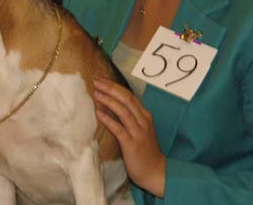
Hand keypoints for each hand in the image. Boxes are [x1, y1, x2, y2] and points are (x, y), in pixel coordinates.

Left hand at [94, 79, 165, 197]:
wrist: (156, 171)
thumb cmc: (145, 149)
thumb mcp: (140, 129)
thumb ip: (129, 116)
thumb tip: (111, 104)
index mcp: (144, 115)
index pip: (129, 95)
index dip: (115, 86)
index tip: (102, 80)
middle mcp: (143, 121)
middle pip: (126, 99)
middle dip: (111, 89)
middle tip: (97, 82)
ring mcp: (138, 132)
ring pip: (123, 111)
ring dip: (109, 101)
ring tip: (96, 94)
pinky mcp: (132, 144)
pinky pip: (119, 130)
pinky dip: (109, 120)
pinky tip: (99, 114)